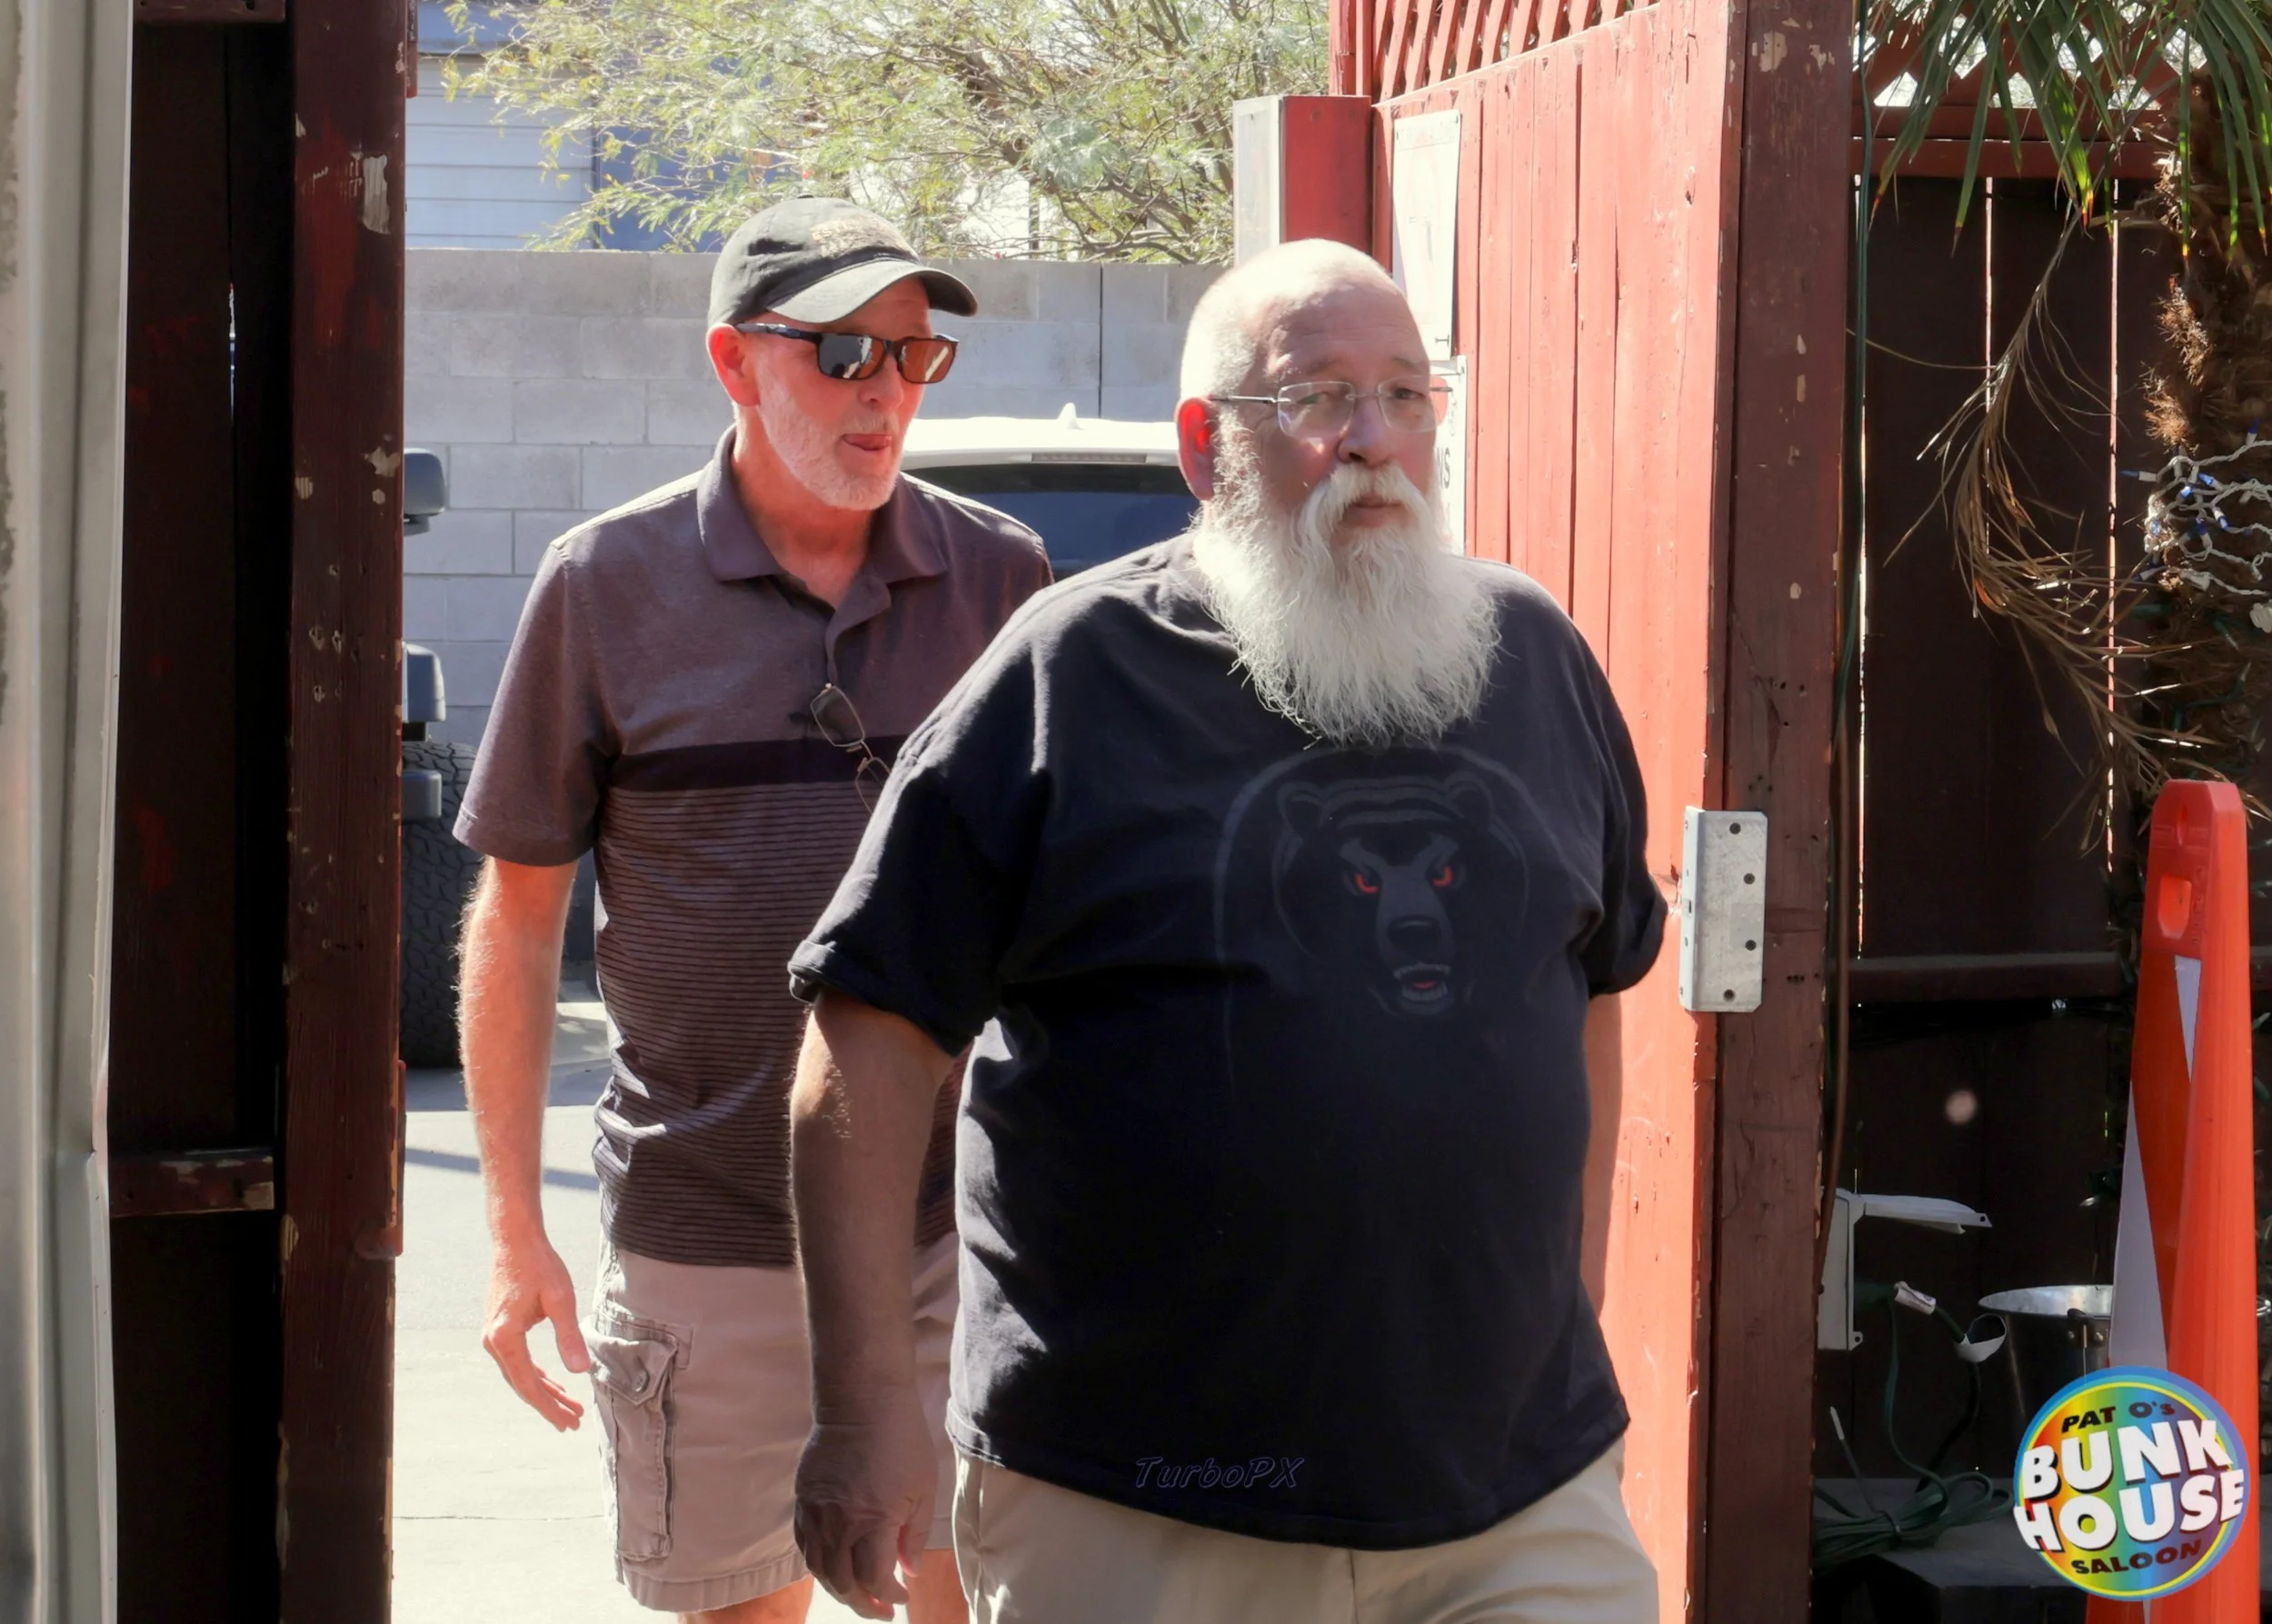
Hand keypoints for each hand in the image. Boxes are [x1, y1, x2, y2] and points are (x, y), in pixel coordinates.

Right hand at [481, 1227, 590, 1429]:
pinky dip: (536, 1374)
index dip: (549, 1406)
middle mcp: (493, 1341)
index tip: (568, 1422)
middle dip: (549, 1404)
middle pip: (522, 1384)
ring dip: (545, 1391)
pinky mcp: (500, 1329)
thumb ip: (569, 1336)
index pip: (528, 1384)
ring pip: (520, 1374)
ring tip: (569, 1407)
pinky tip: (552, 1383)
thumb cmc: (539, 1265)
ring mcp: (494, 1336)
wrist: (515, 1241)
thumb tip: (581, 1371)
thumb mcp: (561, 1299)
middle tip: (573, 1423)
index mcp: (505, 1337)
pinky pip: (518, 1361)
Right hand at [794, 1385, 937, 1620]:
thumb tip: (908, 1570)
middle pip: (843, 1583)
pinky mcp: (803, 1499)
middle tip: (881, 1609)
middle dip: (864, 1604)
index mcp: (874, 1520)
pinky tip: (833, 1568)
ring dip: (839, 1589)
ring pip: (819, 1569)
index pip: (874, 1578)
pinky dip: (818, 1565)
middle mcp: (839, 1523)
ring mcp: (816, 1512)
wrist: (860, 1400)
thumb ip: (915, 1534)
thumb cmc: (900, 1439)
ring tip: (857, 1596)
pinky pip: (804, 1545)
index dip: (888, 1594)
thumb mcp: (923, 1488)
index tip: (902, 1594)